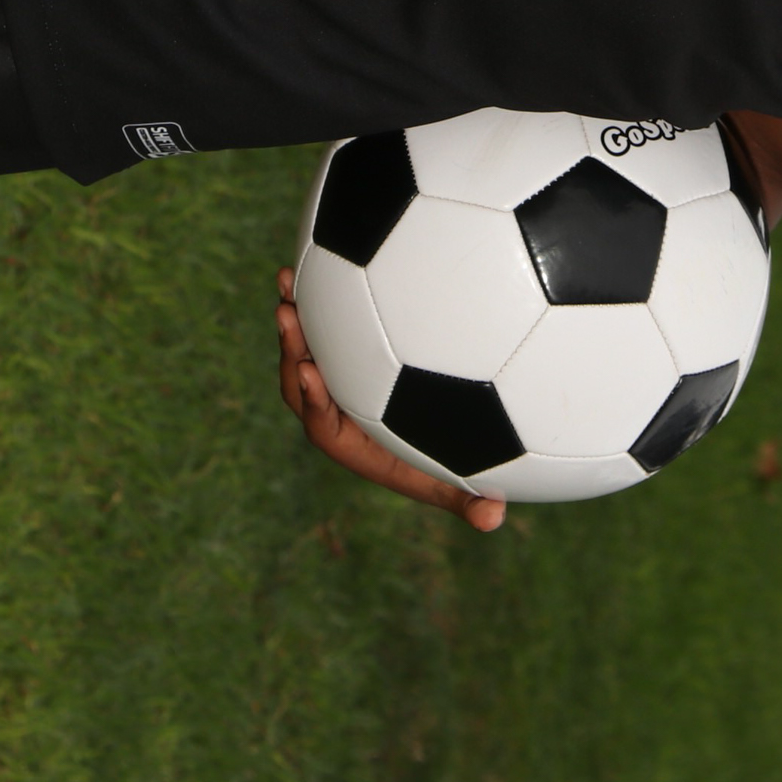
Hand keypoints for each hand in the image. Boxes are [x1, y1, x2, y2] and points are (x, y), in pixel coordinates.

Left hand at [275, 267, 505, 531]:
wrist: (418, 439)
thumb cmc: (436, 461)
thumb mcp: (450, 479)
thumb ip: (464, 498)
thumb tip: (494, 520)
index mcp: (349, 442)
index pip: (322, 424)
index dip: (312, 400)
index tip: (308, 373)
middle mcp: (332, 412)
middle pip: (300, 382)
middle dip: (291, 350)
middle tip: (288, 316)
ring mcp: (330, 379)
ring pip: (303, 350)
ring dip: (295, 319)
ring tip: (287, 282)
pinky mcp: (335, 353)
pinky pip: (317, 327)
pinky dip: (311, 299)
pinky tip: (307, 261)